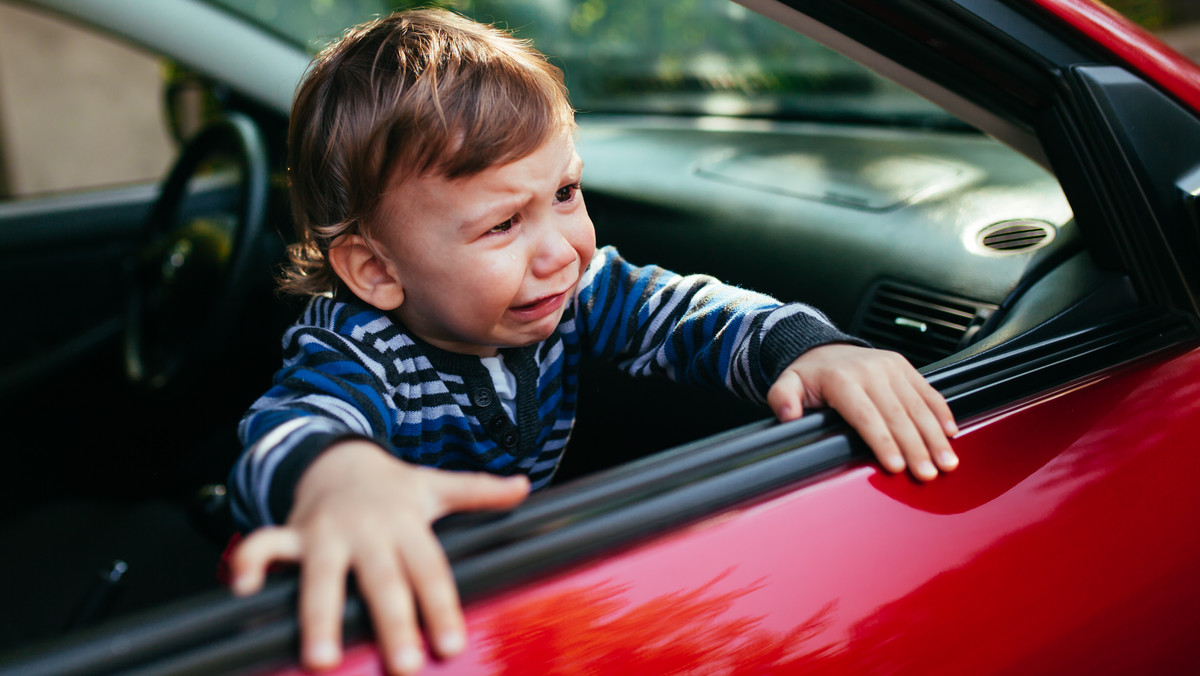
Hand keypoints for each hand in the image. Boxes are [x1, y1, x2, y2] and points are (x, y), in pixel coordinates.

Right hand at [228, 440, 529, 674]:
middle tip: (403, 664)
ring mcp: (328, 534)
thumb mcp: (436, 486)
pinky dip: (248, 562)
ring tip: (321, 659)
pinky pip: (265, 546)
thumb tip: (523, 486)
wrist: (338, 456)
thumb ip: (478, 492)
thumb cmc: (392, 487)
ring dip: (319, 616)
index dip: (441, 607)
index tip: (451, 645)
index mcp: (407, 525)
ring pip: (322, 576)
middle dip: (392, 622)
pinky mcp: (292, 535)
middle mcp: (368, 532)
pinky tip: (242, 590)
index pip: (430, 570)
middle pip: (383, 581)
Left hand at [767, 343, 958, 480]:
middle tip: (928, 474)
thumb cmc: (807, 375)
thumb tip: (787, 414)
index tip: (896, 466)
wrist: (822, 348)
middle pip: (897, 415)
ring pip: (918, 405)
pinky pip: (927, 391)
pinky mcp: (905, 366)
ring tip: (947, 462)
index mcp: (842, 379)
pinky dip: (942, 413)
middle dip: (915, 447)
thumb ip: (783, 399)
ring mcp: (891, 367)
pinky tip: (951, 434)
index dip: (882, 442)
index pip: (866, 416)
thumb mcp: (786, 383)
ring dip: (935, 436)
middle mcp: (870, 371)